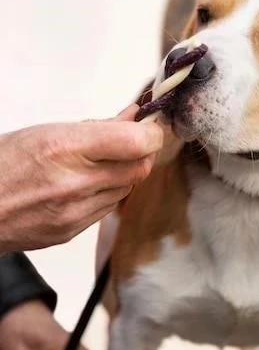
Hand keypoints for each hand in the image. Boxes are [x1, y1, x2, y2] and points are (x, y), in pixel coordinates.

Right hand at [0, 105, 162, 250]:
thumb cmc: (2, 163)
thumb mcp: (47, 131)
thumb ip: (97, 127)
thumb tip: (133, 117)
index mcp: (66, 149)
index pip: (137, 142)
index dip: (152, 133)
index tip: (150, 126)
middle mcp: (75, 184)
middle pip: (140, 168)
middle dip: (141, 152)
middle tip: (131, 141)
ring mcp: (75, 213)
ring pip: (127, 189)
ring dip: (125, 173)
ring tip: (101, 162)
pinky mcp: (72, 232)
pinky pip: (108, 208)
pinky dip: (108, 193)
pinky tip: (88, 184)